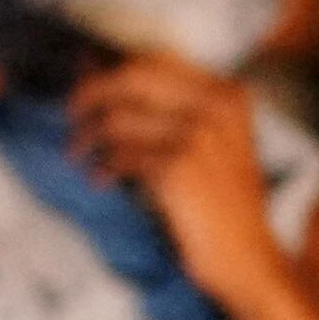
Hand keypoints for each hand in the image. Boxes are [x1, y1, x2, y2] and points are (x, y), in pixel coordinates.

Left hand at [67, 51, 286, 305]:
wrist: (247, 258)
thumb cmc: (218, 204)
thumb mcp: (203, 145)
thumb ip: (159, 107)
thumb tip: (93, 66)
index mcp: (228, 96)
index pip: (156, 61)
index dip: (111, 70)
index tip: (85, 86)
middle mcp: (217, 107)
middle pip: (134, 77)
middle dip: (93, 92)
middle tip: (71, 114)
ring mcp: (201, 136)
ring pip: (120, 117)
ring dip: (88, 136)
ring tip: (78, 153)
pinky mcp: (180, 168)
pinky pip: (122, 155)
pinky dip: (103, 167)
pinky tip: (99, 180)